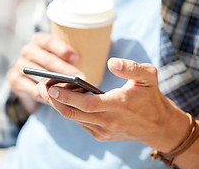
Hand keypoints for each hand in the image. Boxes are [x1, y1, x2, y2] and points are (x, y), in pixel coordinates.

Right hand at [7, 32, 83, 112]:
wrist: (27, 79)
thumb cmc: (50, 65)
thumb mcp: (57, 56)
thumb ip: (67, 58)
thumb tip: (86, 67)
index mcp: (38, 40)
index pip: (49, 42)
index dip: (63, 49)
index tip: (77, 59)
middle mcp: (27, 50)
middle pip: (47, 60)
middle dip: (65, 70)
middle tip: (80, 78)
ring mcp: (19, 65)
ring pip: (40, 76)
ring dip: (56, 84)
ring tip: (71, 90)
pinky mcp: (14, 80)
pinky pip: (32, 90)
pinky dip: (46, 95)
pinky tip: (58, 98)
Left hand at [38, 57, 188, 151]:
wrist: (158, 125)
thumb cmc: (151, 97)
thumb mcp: (149, 76)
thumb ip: (131, 67)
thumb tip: (111, 62)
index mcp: (119, 106)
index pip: (87, 104)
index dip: (67, 97)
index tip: (52, 87)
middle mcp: (109, 122)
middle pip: (74, 113)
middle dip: (54, 100)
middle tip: (41, 85)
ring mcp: (103, 131)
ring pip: (74, 118)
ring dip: (59, 105)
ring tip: (48, 88)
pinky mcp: (100, 135)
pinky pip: (80, 122)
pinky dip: (69, 110)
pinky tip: (63, 98)